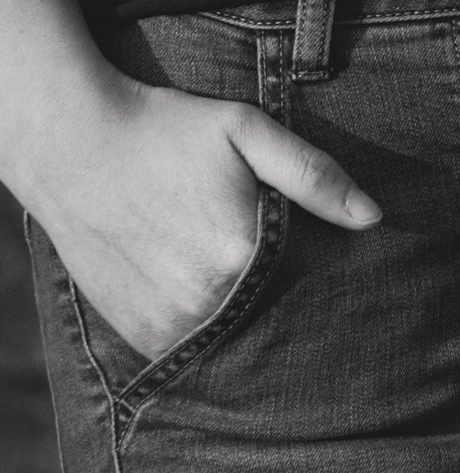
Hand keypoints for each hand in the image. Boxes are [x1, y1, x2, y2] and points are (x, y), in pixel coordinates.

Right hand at [12, 67, 377, 359]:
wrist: (74, 145)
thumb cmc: (168, 130)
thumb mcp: (248, 132)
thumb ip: (313, 175)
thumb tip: (372, 217)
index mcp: (239, 254)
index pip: (310, 280)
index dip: (325, 265)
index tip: (328, 252)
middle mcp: (203, 301)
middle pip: (274, 308)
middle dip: (287, 287)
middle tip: (265, 247)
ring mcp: (165, 325)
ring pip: (235, 331)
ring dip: (245, 308)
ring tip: (228, 260)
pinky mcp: (138, 333)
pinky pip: (193, 341)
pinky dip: (206, 319)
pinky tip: (200, 279)